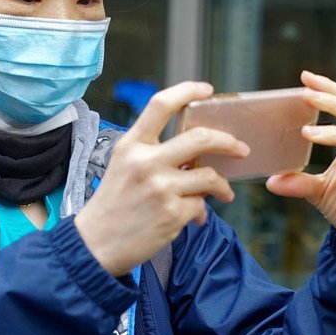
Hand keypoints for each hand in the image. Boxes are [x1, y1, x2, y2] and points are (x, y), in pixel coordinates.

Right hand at [76, 82, 247, 275]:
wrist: (96, 244)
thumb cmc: (112, 205)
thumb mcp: (123, 166)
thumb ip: (152, 152)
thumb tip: (196, 154)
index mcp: (131, 145)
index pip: (161, 104)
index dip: (187, 91)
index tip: (206, 90)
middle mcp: (146, 162)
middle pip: (200, 138)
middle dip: (228, 142)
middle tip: (240, 149)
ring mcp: (161, 188)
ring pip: (209, 177)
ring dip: (222, 186)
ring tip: (223, 193)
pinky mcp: (172, 213)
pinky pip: (202, 205)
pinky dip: (202, 211)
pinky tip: (194, 219)